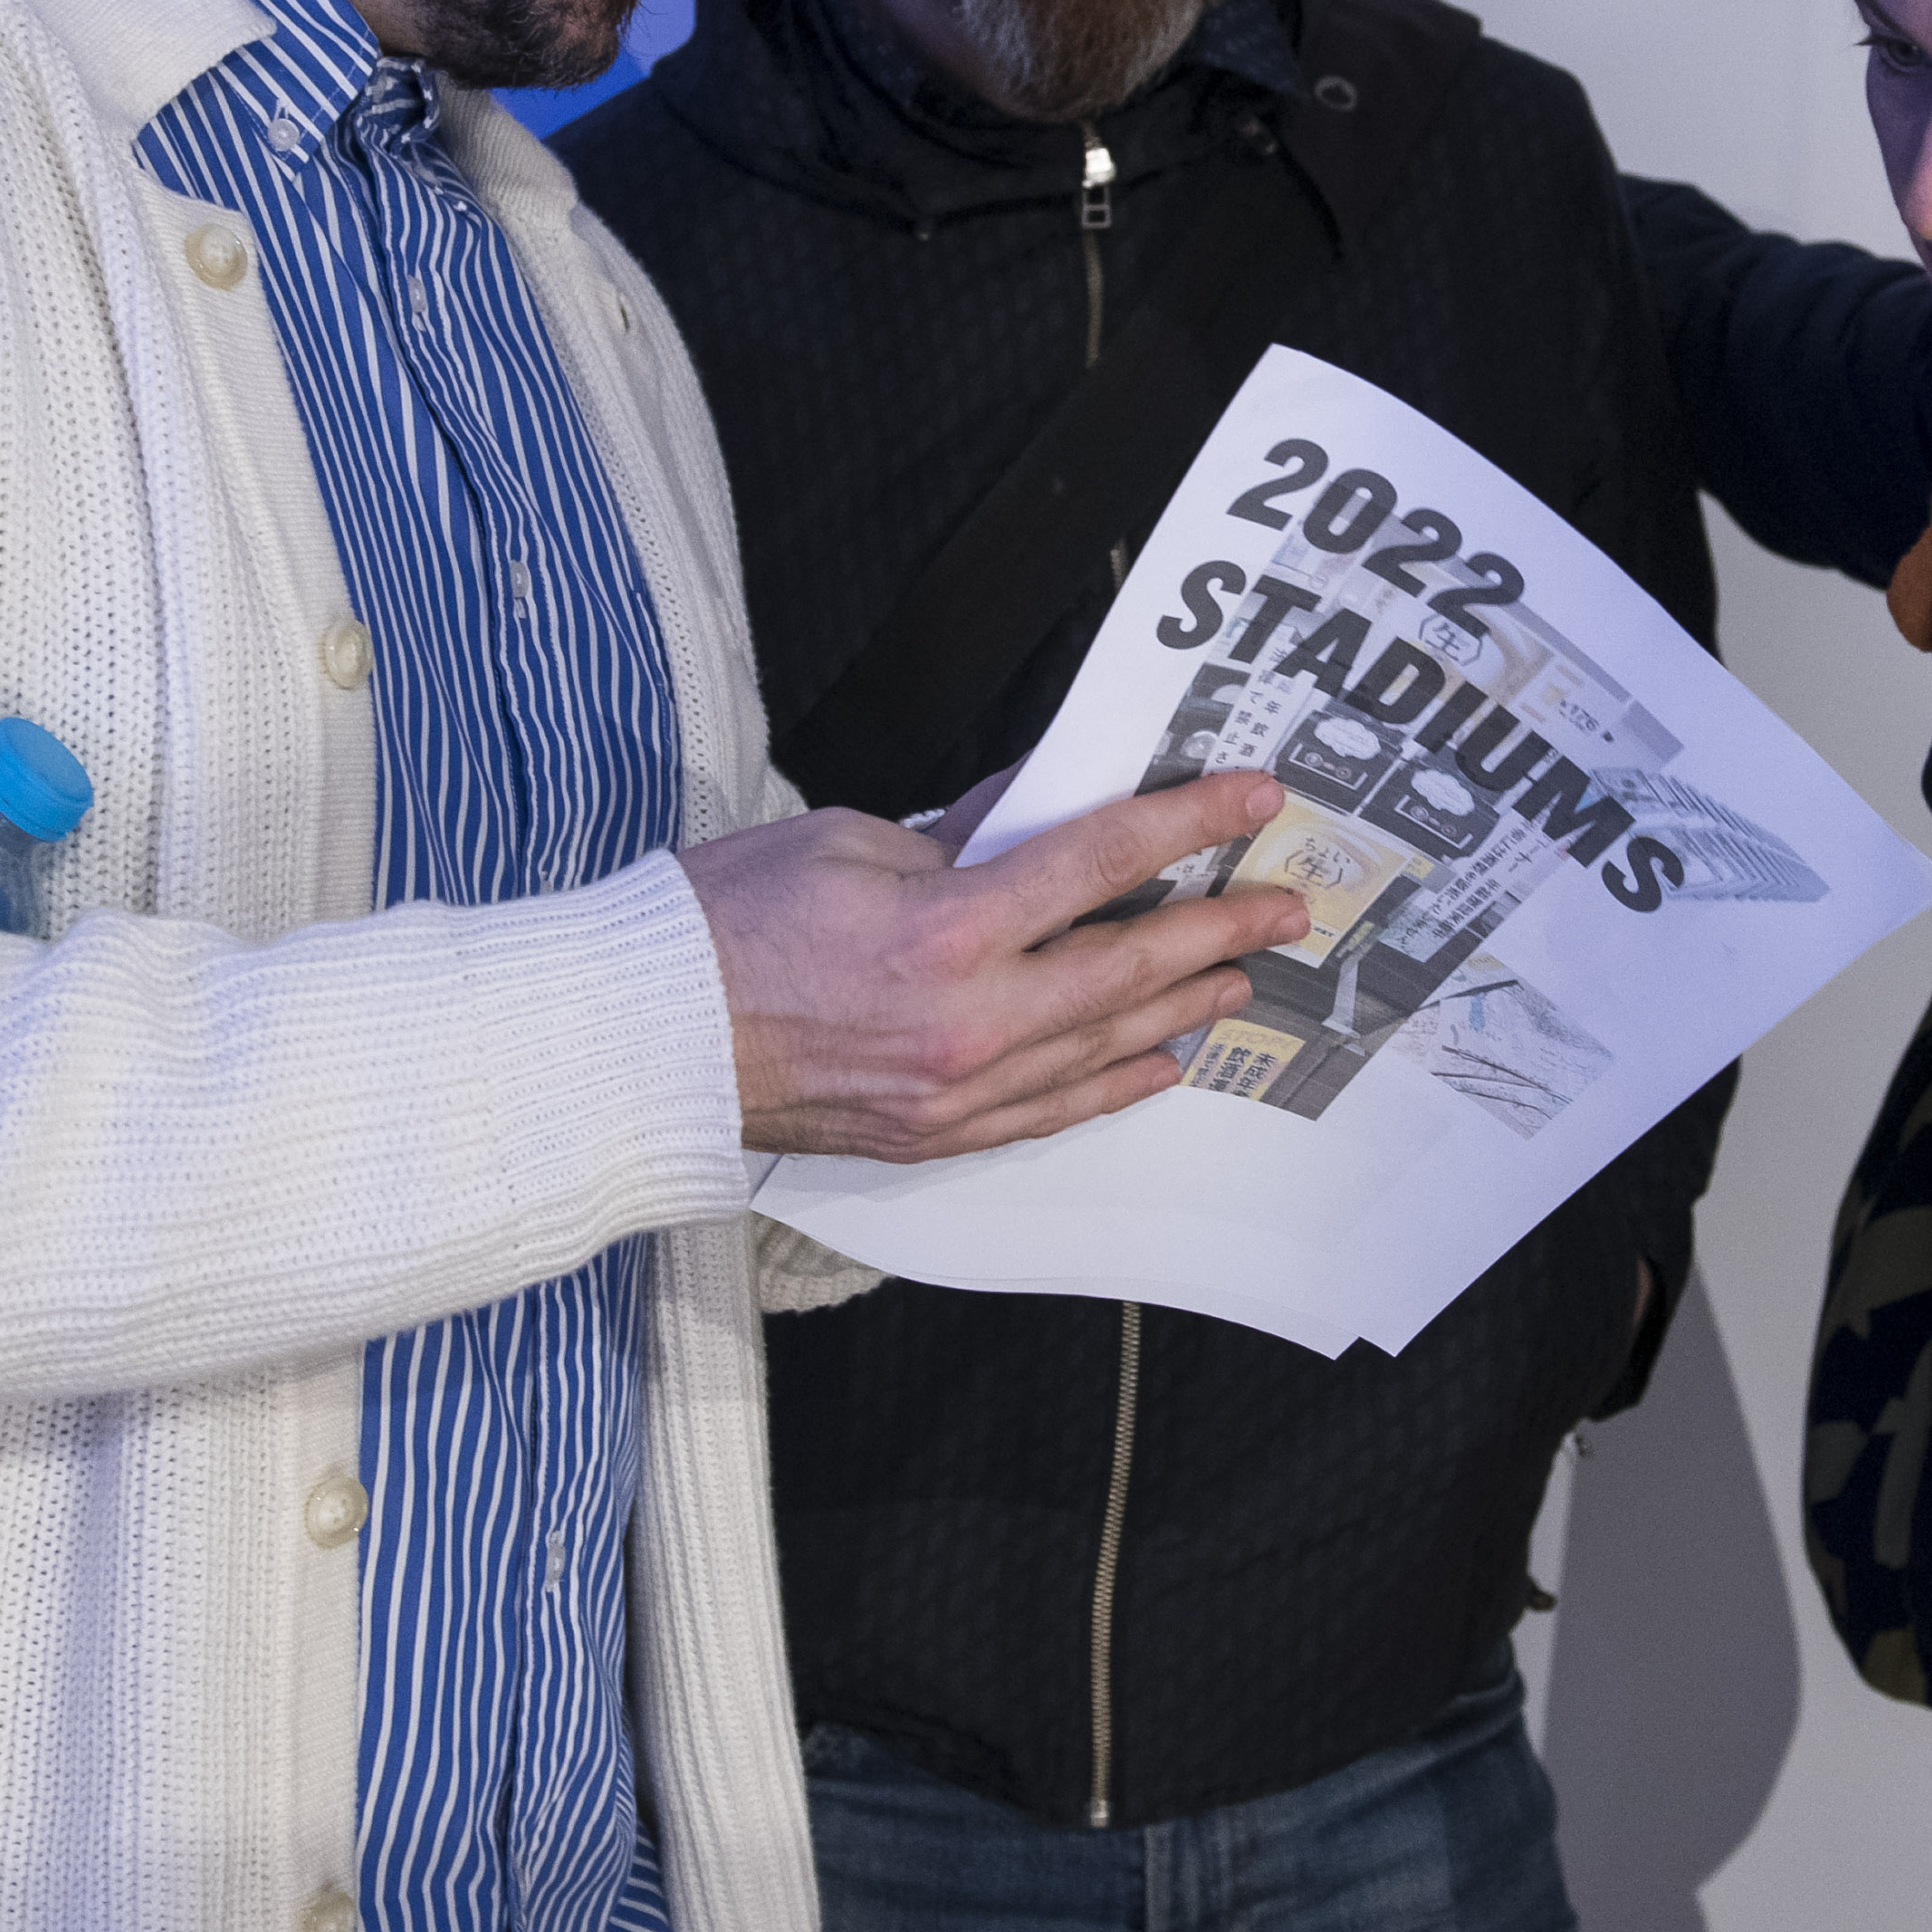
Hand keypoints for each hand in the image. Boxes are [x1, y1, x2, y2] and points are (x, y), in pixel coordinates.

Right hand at [683, 774, 1308, 1164]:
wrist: (647, 1040)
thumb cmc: (724, 924)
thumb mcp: (851, 840)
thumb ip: (965, 831)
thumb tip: (1045, 805)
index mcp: (945, 927)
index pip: (1099, 861)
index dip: (1186, 822)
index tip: (1251, 798)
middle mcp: (967, 1018)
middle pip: (1129, 968)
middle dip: (1219, 928)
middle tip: (1285, 906)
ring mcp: (956, 1089)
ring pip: (1105, 1047)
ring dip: (1185, 1007)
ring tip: (1243, 976)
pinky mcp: (934, 1134)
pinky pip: (1052, 1112)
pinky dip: (1115, 1087)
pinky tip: (1162, 1064)